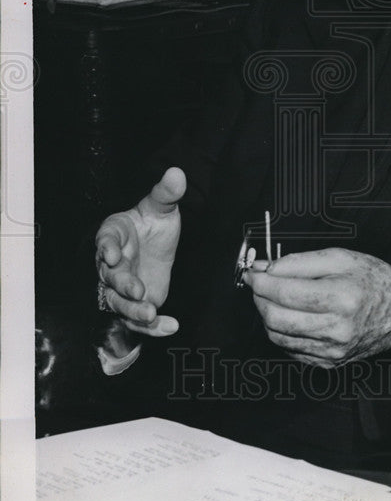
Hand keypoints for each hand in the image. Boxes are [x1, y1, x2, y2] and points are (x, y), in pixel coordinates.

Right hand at [95, 167, 184, 336]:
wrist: (159, 242)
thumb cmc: (152, 223)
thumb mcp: (162, 206)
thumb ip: (167, 193)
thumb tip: (177, 173)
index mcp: (113, 234)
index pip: (105, 240)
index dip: (106, 248)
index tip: (112, 254)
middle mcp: (112, 264)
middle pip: (110, 278)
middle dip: (122, 286)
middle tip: (137, 290)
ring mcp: (122, 286)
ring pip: (120, 303)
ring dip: (133, 311)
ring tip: (151, 314)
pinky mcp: (137, 303)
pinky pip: (139, 320)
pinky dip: (153, 327)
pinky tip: (170, 327)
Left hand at [243, 247, 390, 366]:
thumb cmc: (374, 281)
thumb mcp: (341, 257)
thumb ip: (299, 261)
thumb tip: (266, 268)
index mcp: (341, 298)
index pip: (285, 292)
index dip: (261, 282)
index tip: (252, 272)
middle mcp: (336, 329)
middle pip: (275, 318)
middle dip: (259, 299)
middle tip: (259, 284)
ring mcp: (332, 350)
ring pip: (278, 336)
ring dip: (267, 315)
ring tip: (274, 297)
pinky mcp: (329, 362)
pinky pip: (290, 349)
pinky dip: (281, 331)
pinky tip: (290, 315)